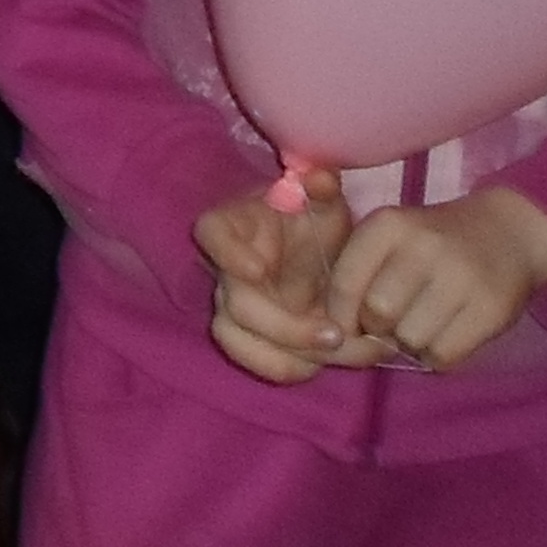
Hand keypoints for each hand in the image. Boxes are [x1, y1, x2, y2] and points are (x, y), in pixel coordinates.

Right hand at [197, 169, 373, 383]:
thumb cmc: (309, 217)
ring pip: (236, 340)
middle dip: (285, 326)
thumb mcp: (322, 199)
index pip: (212, 233)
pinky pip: (255, 359)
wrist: (311, 248)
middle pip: (235, 304)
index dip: (227, 252)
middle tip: (334, 333)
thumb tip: (319, 178)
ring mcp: (233, 305)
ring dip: (285, 355)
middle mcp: (225, 269)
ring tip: (334, 351)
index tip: (257, 269)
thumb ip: (322, 187)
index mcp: (233, 225)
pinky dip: (289, 367)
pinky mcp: (251, 336)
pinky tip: (328, 361)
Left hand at [325, 185, 546, 374]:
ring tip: (426, 322)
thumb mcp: (391, 237)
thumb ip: (357, 273)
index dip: (341, 315)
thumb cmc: (433, 243)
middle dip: (380, 328)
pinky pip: (444, 355)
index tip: (351, 323)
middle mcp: (423, 245)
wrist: (508, 233)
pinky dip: (440, 355)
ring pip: (410, 339)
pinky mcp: (491, 307)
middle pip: (378, 314)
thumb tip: (334, 334)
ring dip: (412, 343)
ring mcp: (461, 275)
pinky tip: (448, 332)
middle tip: (395, 321)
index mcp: (389, 224)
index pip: (344, 283)